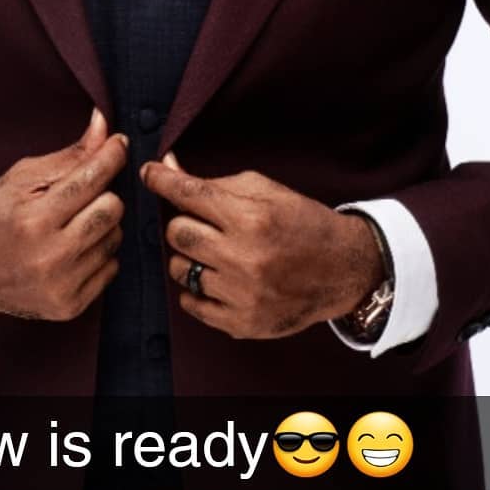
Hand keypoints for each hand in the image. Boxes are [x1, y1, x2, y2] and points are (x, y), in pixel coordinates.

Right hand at [0, 108, 126, 320]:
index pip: (93, 178)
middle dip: (103, 192)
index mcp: (33, 218)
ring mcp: (61, 286)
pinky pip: (111, 267)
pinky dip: (98, 252)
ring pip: (115, 237)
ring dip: (100, 224)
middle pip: (113, 208)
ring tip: (71, 223)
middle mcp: (50, 256)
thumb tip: (104, 126)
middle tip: (82, 192)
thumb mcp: (21, 178)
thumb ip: (69, 155)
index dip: (111, 154)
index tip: (118, 143)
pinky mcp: (69, 306)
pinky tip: (71, 248)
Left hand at [140, 153, 384, 338]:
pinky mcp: (242, 322)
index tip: (147, 173)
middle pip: (177, 233)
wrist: (342, 268)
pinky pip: (192, 304)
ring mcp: (242, 294)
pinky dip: (195, 289)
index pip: (189, 194)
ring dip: (188, 256)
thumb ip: (214, 182)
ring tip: (212, 252)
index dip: (162, 180)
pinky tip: (216, 278)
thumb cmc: (301, 221)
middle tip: (199, 222)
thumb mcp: (264, 190)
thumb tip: (169, 167)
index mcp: (251, 217)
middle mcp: (244, 257)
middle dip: (181, 222)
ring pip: (180, 269)